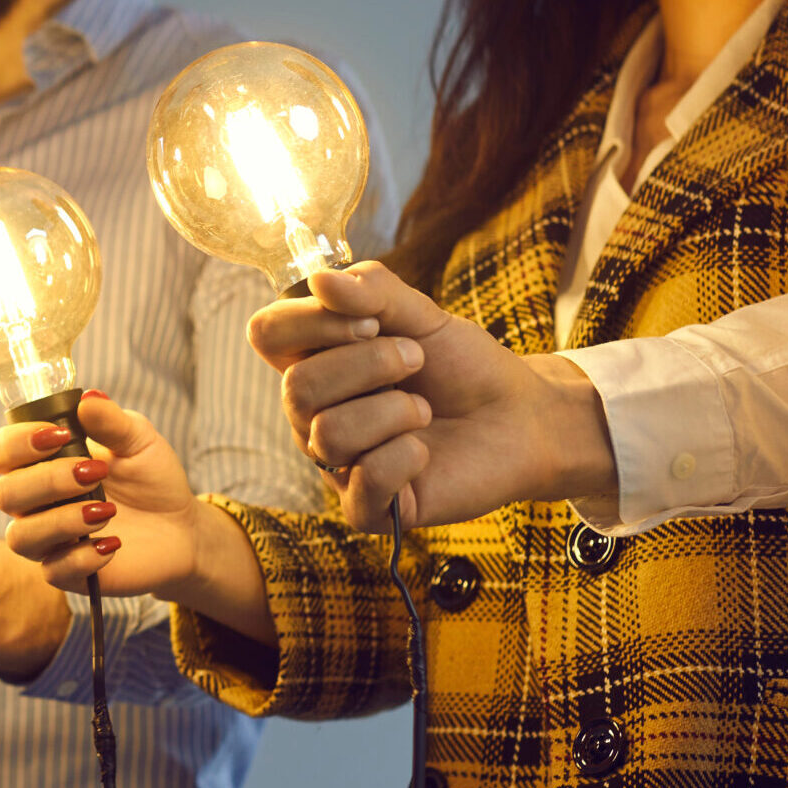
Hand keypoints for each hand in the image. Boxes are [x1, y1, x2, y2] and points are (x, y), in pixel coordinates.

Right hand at [0, 392, 271, 643]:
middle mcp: (33, 502)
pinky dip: (83, 556)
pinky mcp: (66, 573)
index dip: (14, 443)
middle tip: (95, 473)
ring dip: (62, 520)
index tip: (59, 434)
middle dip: (47, 480)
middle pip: (4, 494)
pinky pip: (53, 571)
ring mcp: (47, 539)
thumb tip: (87, 398)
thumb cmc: (151, 478)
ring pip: (21, 536)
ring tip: (106, 511)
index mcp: (38, 462)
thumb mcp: (138, 440)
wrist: (182, 526)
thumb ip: (110, 421)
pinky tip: (113, 543)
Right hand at [249, 261, 614, 529]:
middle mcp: (312, 416)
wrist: (519, 418)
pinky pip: (363, 481)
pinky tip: (424, 450)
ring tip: (425, 410)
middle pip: (297, 387)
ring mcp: (336, 465)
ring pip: (328, 435)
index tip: (370, 318)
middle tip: (416, 359)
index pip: (267, 334)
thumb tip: (320, 279)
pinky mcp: (367, 508)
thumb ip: (374, 290)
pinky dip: (404, 456)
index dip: (310, 321)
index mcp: (314, 363)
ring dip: (393, 411)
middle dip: (368, 364)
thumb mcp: (422, 316)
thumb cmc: (463, 368)